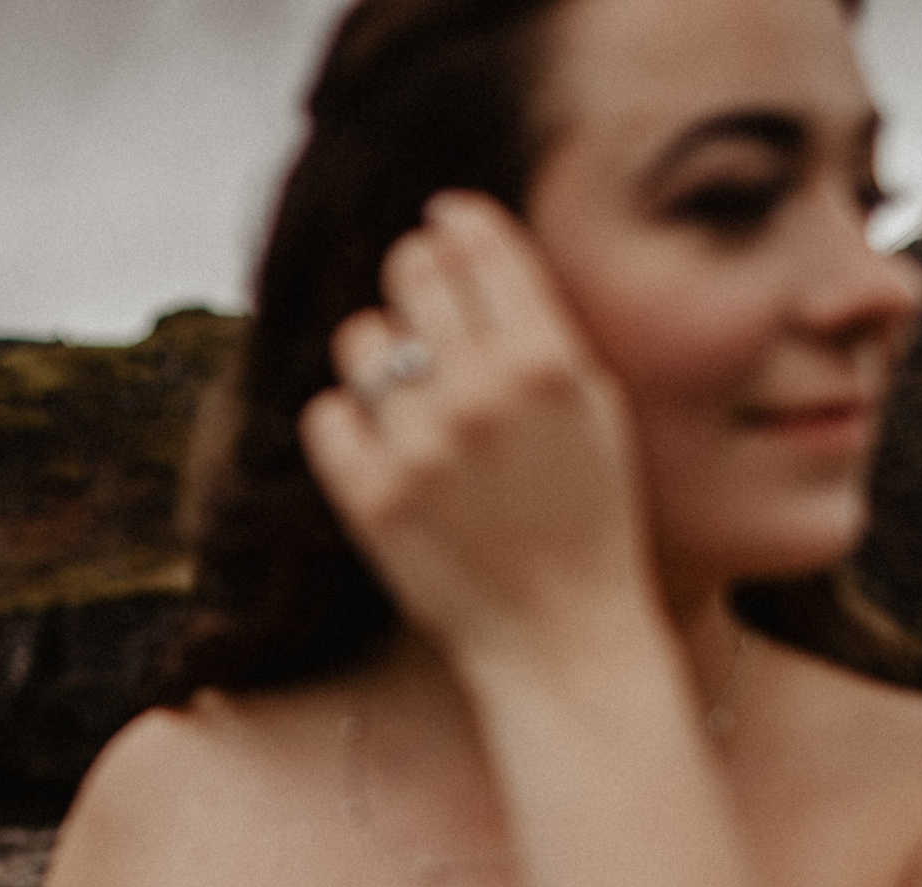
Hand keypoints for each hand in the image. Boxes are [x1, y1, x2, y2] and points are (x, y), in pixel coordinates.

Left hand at [299, 191, 651, 663]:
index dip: (455, 221)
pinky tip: (383, 443)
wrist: (560, 634)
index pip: (477, 244)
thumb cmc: (588, 518)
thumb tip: (472, 243)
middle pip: (410, 273)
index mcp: (547, 363)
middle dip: (416, 275)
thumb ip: (539, 328)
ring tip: (408, 390)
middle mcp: (479, 395)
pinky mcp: (369, 497)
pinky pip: (327, 414)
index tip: (443, 219)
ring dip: (380, 354)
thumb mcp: (594, 408)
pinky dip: (350, 422)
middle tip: (422, 297)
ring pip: (361, 340)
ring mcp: (418, 447)